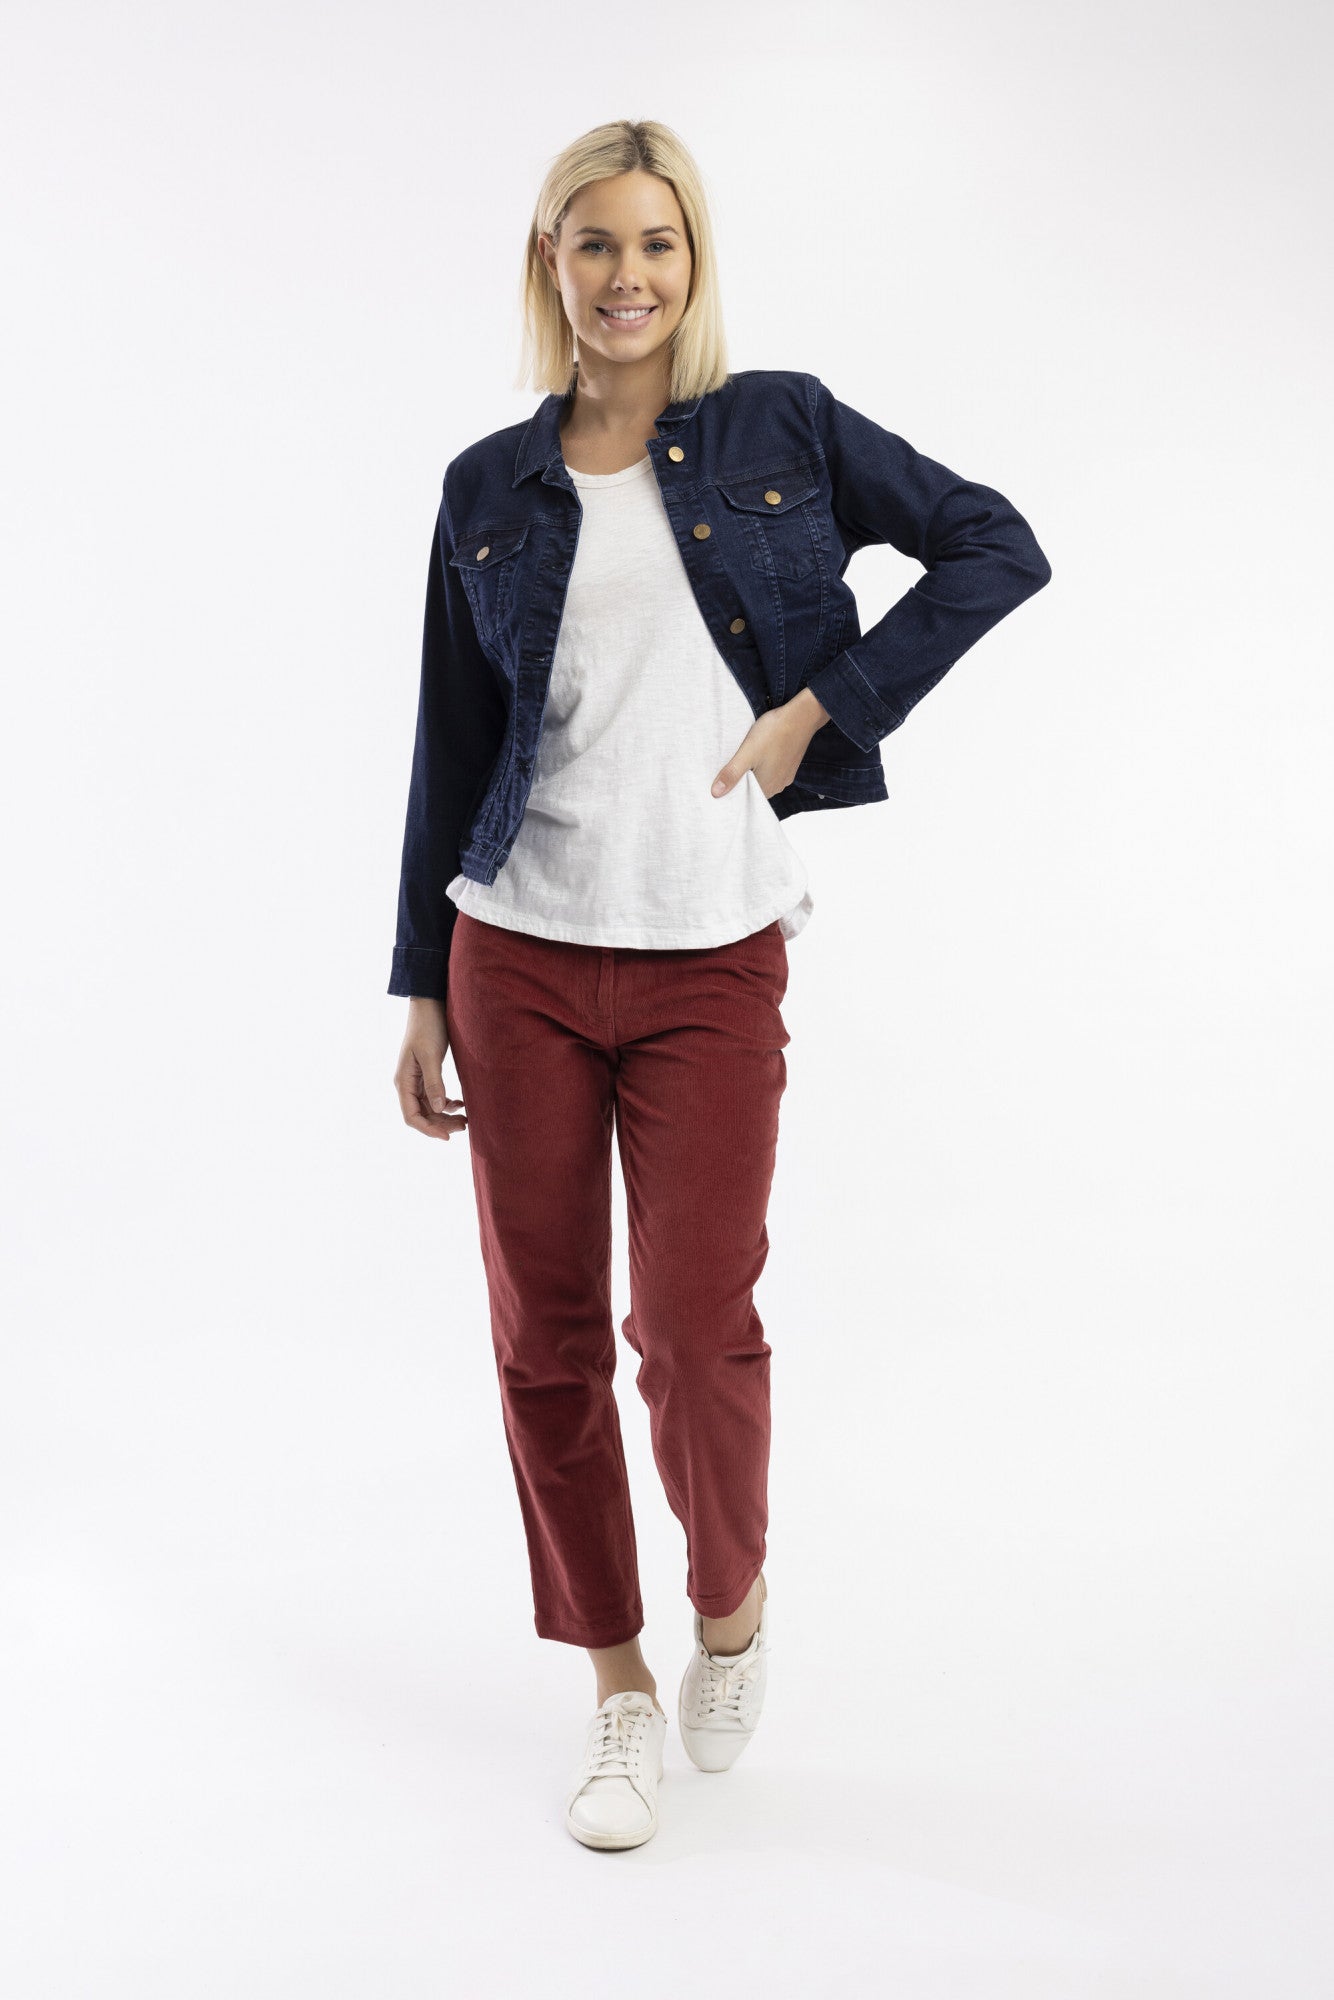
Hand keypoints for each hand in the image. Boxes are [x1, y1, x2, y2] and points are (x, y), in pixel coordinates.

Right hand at [394, 997, 467, 1140]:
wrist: (429, 1004)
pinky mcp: (426, 1073)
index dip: (428, 1130)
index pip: (411, 1116)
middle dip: (441, 1124)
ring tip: (466, 1119)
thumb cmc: (427, 1026)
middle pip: (421, 1115)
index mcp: (402, 1081)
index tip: (448, 1137)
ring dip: (445, 1116)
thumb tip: (439, 1109)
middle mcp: (406, 1083)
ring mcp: (416, 1079)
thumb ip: (434, 1083)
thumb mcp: (430, 1055)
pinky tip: (460, 1104)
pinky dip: (447, 1104)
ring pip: (429, 1108)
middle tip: (465, 1126)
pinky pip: (434, 1097)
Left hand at [710, 687, 829, 801]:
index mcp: (767, 787)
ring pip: (763, 778)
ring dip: (752, 771)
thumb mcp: (747, 753)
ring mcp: (786, 775)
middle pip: (753, 787)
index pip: (744, 797)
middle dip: (741, 779)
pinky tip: (758, 753)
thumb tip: (716, 793)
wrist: (802, 716)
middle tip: (727, 767)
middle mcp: (778, 785)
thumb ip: (731, 774)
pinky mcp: (790, 763)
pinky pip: (772, 769)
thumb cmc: (775, 733)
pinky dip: (763, 764)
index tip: (719, 781)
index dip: (732, 790)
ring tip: (742, 758)